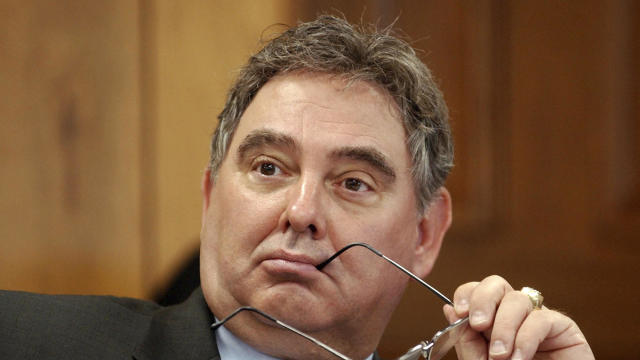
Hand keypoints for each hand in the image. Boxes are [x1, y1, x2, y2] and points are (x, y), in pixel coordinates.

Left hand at [443, 275, 593, 359]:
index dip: (466, 294)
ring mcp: (538, 320)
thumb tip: (448, 309)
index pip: (476, 292)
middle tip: (479, 324)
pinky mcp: (563, 329)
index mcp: (492, 322)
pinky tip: (519, 358)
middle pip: (496, 284)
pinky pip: (542, 318)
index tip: (459, 311)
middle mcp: (514, 316)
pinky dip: (526, 338)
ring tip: (500, 356)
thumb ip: (466, 340)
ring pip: (518, 299)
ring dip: (504, 327)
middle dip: (483, 299)